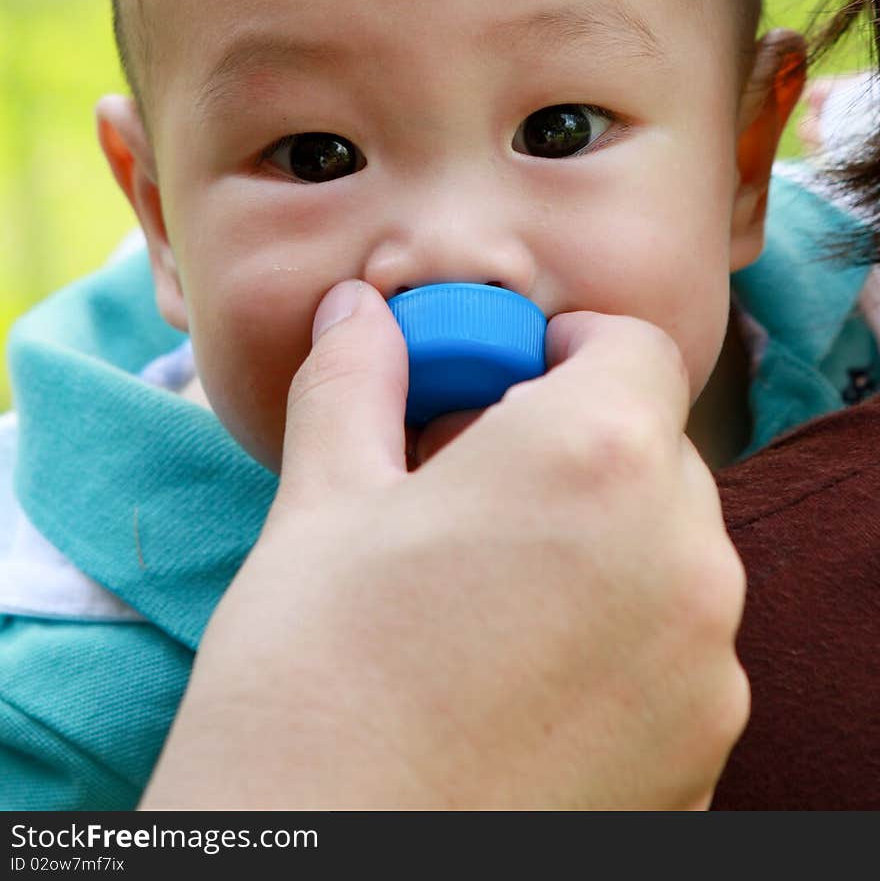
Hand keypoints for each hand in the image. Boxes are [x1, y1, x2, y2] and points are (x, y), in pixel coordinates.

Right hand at [140, 281, 747, 810]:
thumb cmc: (311, 681)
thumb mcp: (320, 504)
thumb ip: (358, 382)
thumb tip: (359, 313)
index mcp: (598, 458)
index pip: (634, 347)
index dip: (562, 348)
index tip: (499, 386)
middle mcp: (685, 555)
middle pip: (652, 449)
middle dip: (572, 447)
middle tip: (469, 494)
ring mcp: (706, 668)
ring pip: (666, 552)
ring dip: (597, 545)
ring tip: (485, 596)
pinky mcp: (702, 755)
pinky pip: (674, 652)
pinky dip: (616, 640)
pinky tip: (517, 681)